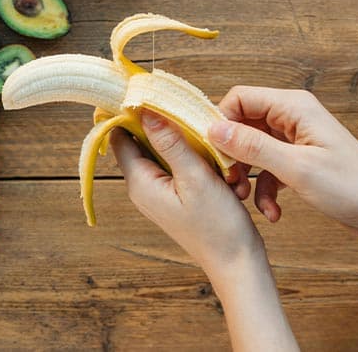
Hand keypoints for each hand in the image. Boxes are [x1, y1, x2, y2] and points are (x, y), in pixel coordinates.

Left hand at [110, 109, 263, 271]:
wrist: (237, 263)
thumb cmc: (218, 227)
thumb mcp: (195, 178)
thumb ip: (170, 143)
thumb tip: (146, 111)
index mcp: (140, 182)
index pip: (120, 137)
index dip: (130, 113)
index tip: (149, 94)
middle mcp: (143, 187)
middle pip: (143, 141)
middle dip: (163, 126)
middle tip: (189, 115)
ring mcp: (159, 192)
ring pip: (164, 151)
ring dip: (184, 143)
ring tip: (208, 145)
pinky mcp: (176, 195)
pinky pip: (179, 165)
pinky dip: (194, 158)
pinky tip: (216, 163)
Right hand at [208, 86, 357, 231]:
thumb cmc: (352, 188)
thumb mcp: (296, 168)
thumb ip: (252, 146)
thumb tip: (213, 129)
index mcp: (294, 107)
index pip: (239, 98)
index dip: (221, 122)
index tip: (214, 154)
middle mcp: (293, 117)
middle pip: (242, 123)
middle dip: (232, 154)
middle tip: (229, 182)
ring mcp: (295, 139)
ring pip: (252, 149)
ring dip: (246, 176)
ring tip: (246, 200)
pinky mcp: (299, 160)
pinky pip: (267, 168)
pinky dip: (265, 190)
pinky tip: (273, 212)